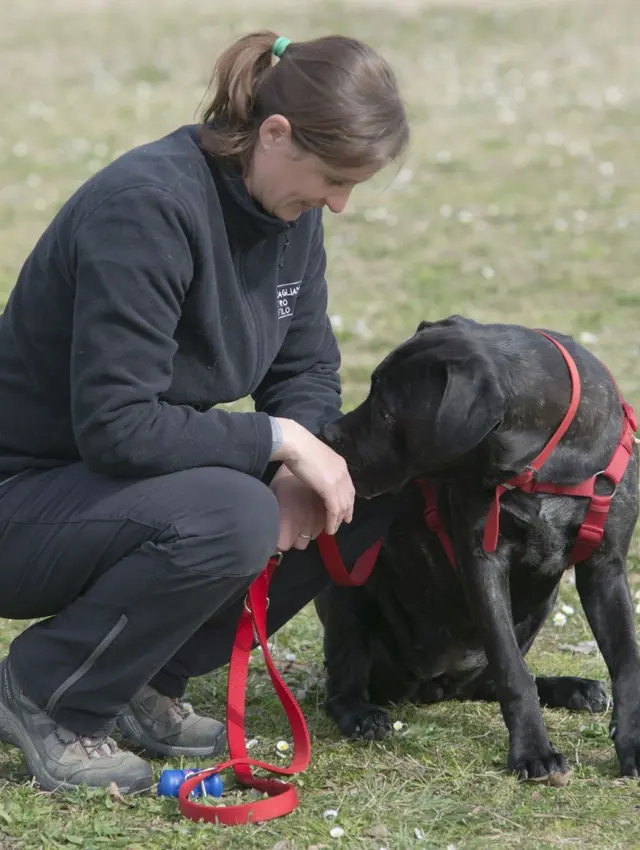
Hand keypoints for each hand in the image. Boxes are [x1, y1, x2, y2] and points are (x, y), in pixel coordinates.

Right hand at [270, 418, 354, 534]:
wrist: (295, 444)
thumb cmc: (298, 447)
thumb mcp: (315, 457)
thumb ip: (320, 466)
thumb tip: (315, 473)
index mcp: (339, 463)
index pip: (348, 485)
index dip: (348, 497)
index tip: (346, 507)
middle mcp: (343, 472)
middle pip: (349, 496)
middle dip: (347, 510)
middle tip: (344, 521)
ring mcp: (338, 481)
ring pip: (343, 506)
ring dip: (339, 520)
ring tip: (334, 529)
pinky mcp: (330, 489)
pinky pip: (334, 510)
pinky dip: (332, 521)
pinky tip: (329, 529)